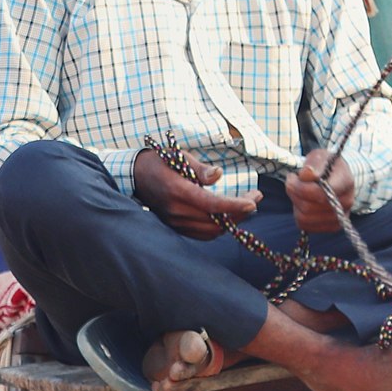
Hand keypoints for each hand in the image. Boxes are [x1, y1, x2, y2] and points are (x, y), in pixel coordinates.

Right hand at [133, 148, 252, 240]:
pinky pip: (202, 233)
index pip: (211, 204)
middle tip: (256, 198)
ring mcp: (175, 222)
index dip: (234, 205)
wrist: (135, 176)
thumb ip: (200, 168)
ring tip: (248, 205)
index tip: (253, 202)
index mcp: (178, 191)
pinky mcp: (176, 227)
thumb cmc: (160, 162)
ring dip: (233, 220)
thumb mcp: (179, 156)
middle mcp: (176, 211)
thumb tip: (218, 175)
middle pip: (215, 221)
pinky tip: (230, 214)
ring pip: (211, 230)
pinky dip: (220, 226)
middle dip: (240, 212)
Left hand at [289, 149, 357, 234]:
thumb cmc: (326, 165)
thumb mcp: (319, 156)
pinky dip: (298, 214)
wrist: (337, 176)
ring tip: (297, 191)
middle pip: (309, 207)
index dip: (301, 187)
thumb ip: (313, 163)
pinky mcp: (332, 226)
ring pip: (305, 218)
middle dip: (294, 193)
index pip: (321, 193)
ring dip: (295, 203)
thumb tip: (307, 175)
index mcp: (346, 182)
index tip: (293, 176)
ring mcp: (341, 217)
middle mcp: (347, 202)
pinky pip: (305, 225)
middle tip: (291, 181)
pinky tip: (302, 202)